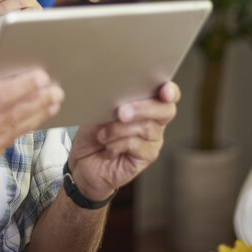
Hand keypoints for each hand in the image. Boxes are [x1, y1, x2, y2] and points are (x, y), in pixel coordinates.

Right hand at [0, 61, 63, 190]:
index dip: (20, 86)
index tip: (40, 75)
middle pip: (10, 115)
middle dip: (36, 99)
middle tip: (56, 87)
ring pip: (14, 131)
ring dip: (37, 114)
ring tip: (54, 100)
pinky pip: (6, 144)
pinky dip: (22, 129)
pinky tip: (36, 117)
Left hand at [67, 82, 180, 201]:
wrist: (81, 160)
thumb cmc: (92, 132)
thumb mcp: (98, 111)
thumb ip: (113, 101)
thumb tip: (117, 95)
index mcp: (145, 103)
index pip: (168, 93)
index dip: (170, 90)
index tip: (164, 91)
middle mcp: (154, 121)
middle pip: (165, 110)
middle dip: (142, 108)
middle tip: (120, 112)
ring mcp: (152, 140)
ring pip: (147, 127)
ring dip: (119, 129)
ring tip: (102, 134)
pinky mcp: (146, 157)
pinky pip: (137, 145)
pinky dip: (117, 144)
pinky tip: (107, 148)